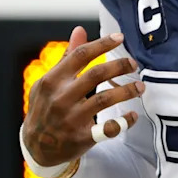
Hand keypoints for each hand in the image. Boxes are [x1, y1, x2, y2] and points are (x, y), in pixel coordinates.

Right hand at [22, 27, 143, 167]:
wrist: (36, 146)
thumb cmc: (46, 106)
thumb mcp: (50, 81)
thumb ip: (67, 57)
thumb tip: (80, 30)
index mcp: (52, 80)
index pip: (80, 55)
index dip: (102, 44)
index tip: (120, 37)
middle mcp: (61, 98)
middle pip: (96, 74)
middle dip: (119, 65)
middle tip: (134, 63)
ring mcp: (71, 119)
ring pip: (105, 99)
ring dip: (126, 90)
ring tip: (140, 86)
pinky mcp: (81, 138)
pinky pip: (108, 129)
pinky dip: (123, 122)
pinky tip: (133, 115)